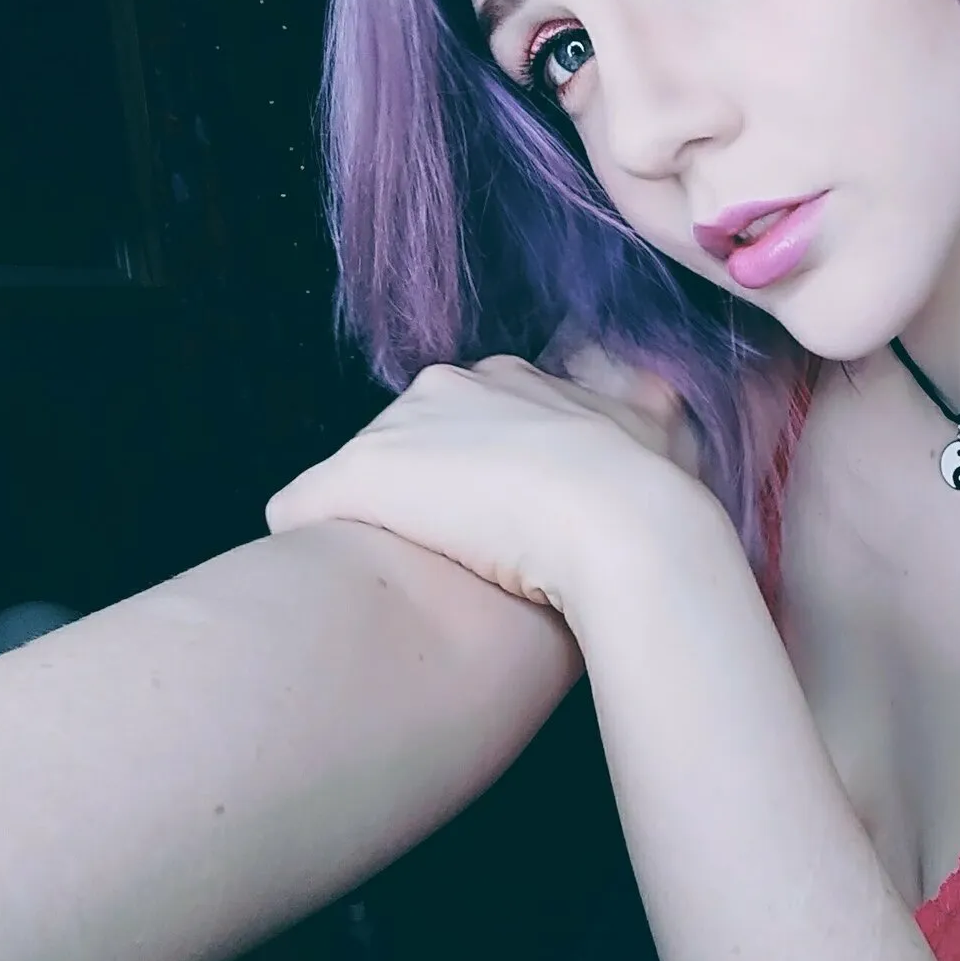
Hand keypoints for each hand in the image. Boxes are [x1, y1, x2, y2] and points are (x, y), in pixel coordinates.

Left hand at [265, 348, 706, 613]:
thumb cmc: (650, 493)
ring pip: (358, 477)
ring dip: (374, 520)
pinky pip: (300, 506)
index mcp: (513, 378)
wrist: (622, 526)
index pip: (471, 417)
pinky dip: (310, 539)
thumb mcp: (658, 432)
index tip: (501, 520)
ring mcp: (398, 431)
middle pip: (407, 440)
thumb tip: (657, 400)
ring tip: (402, 575)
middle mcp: (447, 387)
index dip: (483, 475)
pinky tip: (333, 582)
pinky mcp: (354, 478)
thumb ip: (643, 415)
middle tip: (458, 553)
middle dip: (423, 492)